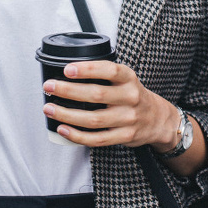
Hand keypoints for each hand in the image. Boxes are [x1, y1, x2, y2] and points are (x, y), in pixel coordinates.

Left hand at [42, 60, 207, 176]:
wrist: (158, 119)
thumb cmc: (133, 96)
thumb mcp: (125, 79)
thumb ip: (104, 75)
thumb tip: (66, 73)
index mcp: (129, 79)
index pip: (109, 70)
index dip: (88, 69)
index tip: (67, 69)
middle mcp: (130, 97)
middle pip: (96, 95)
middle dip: (68, 91)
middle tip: (49, 87)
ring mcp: (128, 119)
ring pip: (93, 119)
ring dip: (67, 115)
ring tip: (49, 109)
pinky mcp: (124, 136)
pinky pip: (97, 139)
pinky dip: (77, 135)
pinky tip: (63, 129)